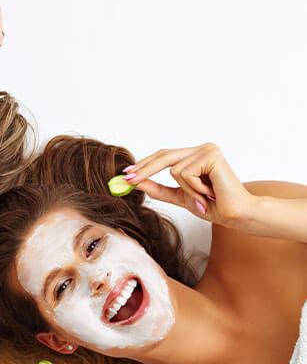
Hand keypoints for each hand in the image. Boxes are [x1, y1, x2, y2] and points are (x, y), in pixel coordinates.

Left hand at [124, 143, 254, 227]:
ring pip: (174, 169)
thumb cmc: (212, 206)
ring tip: (203, 196)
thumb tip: (137, 183)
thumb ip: (159, 190)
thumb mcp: (179, 197)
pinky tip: (208, 192)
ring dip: (185, 189)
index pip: (164, 156)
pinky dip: (193, 188)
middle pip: (164, 156)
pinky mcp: (211, 155)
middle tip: (128, 178)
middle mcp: (202, 149)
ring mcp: (207, 150)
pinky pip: (185, 173)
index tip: (127, 173)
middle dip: (145, 169)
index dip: (145, 164)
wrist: (236, 215)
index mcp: (195, 156)